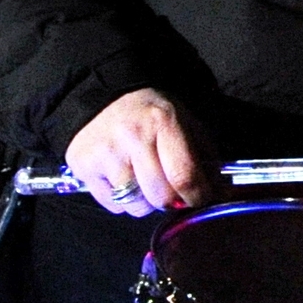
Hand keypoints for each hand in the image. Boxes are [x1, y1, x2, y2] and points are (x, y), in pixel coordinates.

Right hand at [64, 88, 208, 215]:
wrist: (103, 98)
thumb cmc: (150, 114)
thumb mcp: (185, 123)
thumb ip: (205, 156)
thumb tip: (220, 191)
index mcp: (163, 122)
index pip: (185, 175)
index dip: (198, 196)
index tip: (201, 199)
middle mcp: (133, 137)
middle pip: (160, 196)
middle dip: (172, 201)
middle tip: (172, 191)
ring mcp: (105, 153)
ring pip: (135, 205)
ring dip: (146, 202)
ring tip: (144, 182)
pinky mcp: (83, 167)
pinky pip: (112, 205)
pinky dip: (122, 201)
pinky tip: (123, 179)